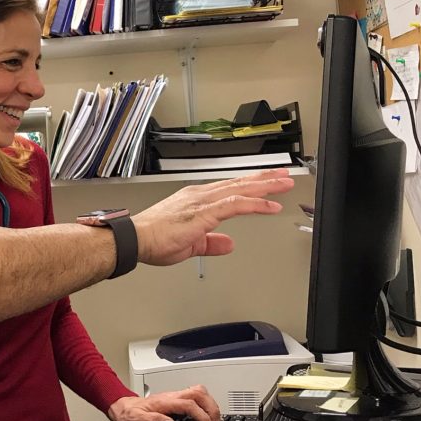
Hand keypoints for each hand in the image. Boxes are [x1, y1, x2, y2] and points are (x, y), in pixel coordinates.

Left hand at [108, 385, 221, 420]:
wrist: (121, 409)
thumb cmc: (129, 415)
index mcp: (164, 402)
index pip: (190, 405)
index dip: (203, 417)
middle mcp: (171, 397)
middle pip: (199, 393)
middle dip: (212, 408)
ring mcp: (174, 398)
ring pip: (198, 393)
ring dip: (210, 406)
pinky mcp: (175, 401)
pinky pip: (195, 398)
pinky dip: (205, 406)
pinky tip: (206, 417)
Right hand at [133, 169, 293, 265]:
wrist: (136, 239)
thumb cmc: (153, 239)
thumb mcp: (190, 245)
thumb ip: (210, 243)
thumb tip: (227, 244)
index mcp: (195, 200)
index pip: (228, 189)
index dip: (250, 186)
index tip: (267, 184)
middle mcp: (200, 196)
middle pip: (238, 184)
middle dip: (263, 179)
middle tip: (284, 176)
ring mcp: (203, 201)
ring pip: (240, 189)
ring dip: (265, 187)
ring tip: (284, 185)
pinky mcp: (205, 212)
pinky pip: (235, 205)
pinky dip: (255, 204)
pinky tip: (270, 205)